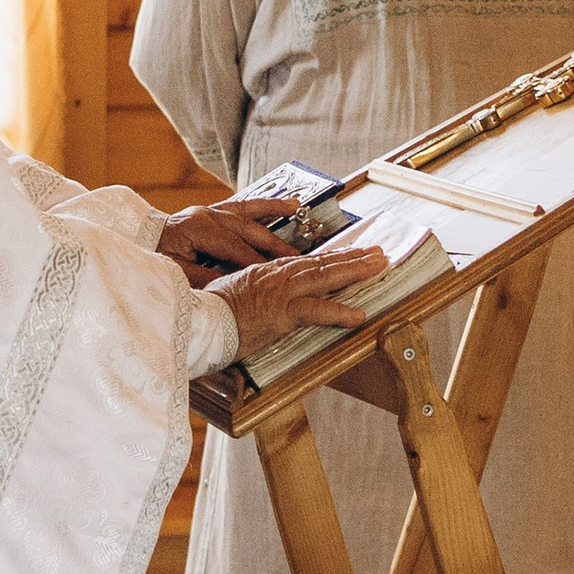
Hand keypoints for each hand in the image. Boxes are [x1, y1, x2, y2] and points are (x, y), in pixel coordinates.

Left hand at [157, 198, 305, 288]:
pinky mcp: (213, 213)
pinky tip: (286, 203)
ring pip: (248, 214)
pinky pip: (244, 207)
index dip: (256, 262)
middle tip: (297, 259)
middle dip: (273, 245)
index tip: (276, 275)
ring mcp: (210, 211)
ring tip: (298, 211)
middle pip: (246, 230)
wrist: (136, 242)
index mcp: (195, 228)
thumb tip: (232, 286)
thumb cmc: (152, 259)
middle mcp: (205, 215)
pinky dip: (265, 206)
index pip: (233, 248)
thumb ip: (203, 279)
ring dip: (274, 214)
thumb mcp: (173, 273)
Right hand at [209, 238, 389, 359]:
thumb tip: (258, 299)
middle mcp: (275, 276)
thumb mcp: (232, 294)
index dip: (331, 257)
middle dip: (352, 258)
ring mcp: (280, 292)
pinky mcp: (280, 312)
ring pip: (324, 277)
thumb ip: (251, 293)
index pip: (305, 262)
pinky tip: (359, 315)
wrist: (195, 320)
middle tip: (378, 253)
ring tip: (378, 266)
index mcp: (265, 272)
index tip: (351, 253)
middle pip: (321, 264)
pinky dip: (339, 312)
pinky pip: (316, 311)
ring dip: (354, 271)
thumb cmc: (207, 312)